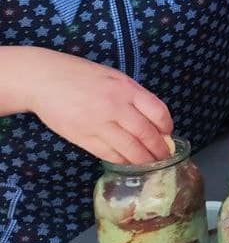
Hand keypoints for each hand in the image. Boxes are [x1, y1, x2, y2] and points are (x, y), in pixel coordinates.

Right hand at [26, 51, 173, 164]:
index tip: (169, 134)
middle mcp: (116, 107)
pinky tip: (129, 163)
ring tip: (151, 165)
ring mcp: (98, 124)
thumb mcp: (115, 78)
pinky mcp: (82, 137)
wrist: (45, 80)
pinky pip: (108, 154)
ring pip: (129, 149)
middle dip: (159, 149)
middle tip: (165, 157)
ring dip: (144, 160)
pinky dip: (122, 161)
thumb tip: (154, 119)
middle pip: (146, 134)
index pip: (158, 112)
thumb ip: (134, 96)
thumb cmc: (82, 76)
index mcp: (127, 89)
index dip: (167, 126)